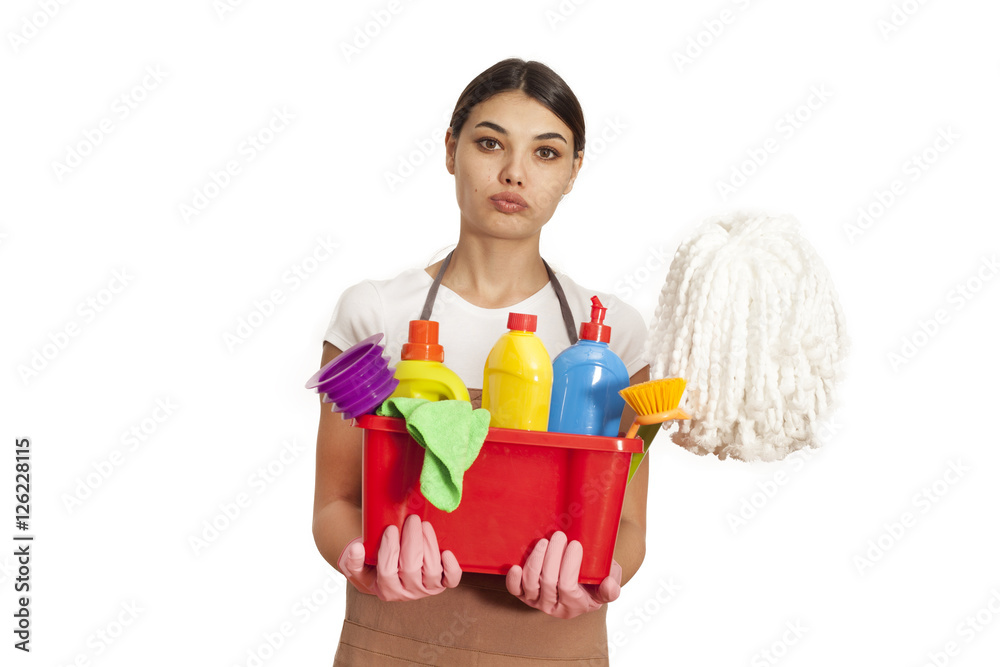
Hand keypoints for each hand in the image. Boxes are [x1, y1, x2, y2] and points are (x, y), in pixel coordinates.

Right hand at [337, 514, 461, 600]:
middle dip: (412, 541)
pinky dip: (452, 568)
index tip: (390, 529)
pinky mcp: (441, 583)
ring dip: (429, 545)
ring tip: (424, 525)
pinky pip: (451, 580)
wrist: (389, 575)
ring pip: (431, 570)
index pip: (387, 571)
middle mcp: (407, 592)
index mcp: (385, 589)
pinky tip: (447, 552)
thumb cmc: (373, 567)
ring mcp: (426, 589)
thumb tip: (356, 548)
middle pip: (411, 568)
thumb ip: (353, 560)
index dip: (389, 549)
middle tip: (412, 520)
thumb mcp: (358, 567)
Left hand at [505, 531, 621, 618]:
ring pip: (531, 583)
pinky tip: (515, 566)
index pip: (568, 586)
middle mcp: (553, 606)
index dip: (570, 565)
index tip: (575, 544)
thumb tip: (608, 584)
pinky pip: (515, 590)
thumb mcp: (608, 584)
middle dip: (553, 556)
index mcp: (575, 605)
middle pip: (548, 582)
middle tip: (560, 536)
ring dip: (536, 560)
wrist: (578, 582)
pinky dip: (513, 579)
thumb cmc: (593, 581)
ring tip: (544, 541)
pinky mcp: (523, 594)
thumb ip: (611, 588)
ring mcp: (537, 601)